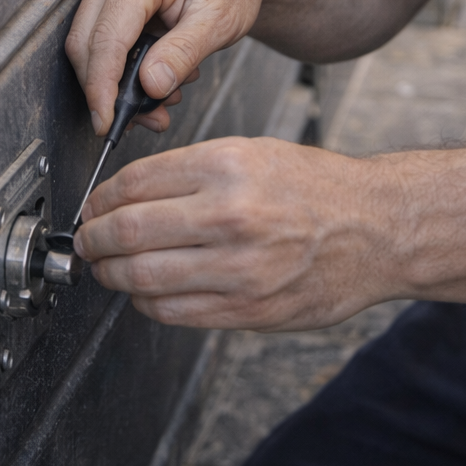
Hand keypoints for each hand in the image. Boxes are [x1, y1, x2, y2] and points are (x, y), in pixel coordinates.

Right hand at [66, 0, 284, 136]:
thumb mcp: (219, 20)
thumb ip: (183, 52)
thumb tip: (150, 85)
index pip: (107, 40)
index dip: (102, 88)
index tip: (106, 123)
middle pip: (86, 45)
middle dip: (109, 91)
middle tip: (148, 118)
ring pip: (88, 44)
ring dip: (116, 81)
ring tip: (163, 99)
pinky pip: (100, 36)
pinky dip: (120, 65)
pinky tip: (155, 78)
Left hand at [72, 137, 398, 328]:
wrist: (378, 228)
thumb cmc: (319, 188)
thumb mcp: (257, 153)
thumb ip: (194, 172)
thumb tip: (129, 195)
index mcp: (230, 165)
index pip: (136, 182)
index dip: (100, 199)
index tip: (93, 207)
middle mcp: (232, 214)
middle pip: (128, 232)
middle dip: (93, 240)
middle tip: (86, 241)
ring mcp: (240, 267)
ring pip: (143, 278)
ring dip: (112, 275)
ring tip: (108, 269)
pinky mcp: (249, 309)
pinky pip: (173, 312)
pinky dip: (147, 303)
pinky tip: (147, 292)